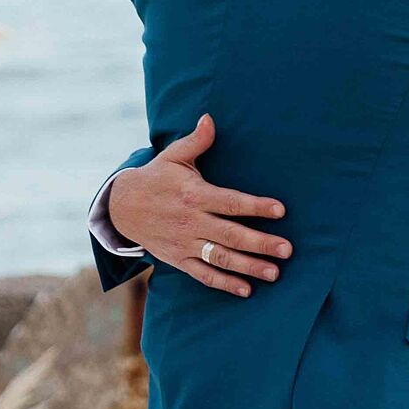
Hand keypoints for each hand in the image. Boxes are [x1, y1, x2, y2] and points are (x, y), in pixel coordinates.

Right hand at [107, 115, 290, 297]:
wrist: (121, 207)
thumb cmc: (155, 178)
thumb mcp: (173, 156)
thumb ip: (196, 141)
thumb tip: (210, 118)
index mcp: (194, 195)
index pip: (230, 202)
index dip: (255, 206)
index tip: (280, 210)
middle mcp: (191, 221)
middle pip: (230, 234)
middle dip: (260, 243)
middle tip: (287, 250)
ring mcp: (185, 243)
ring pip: (220, 258)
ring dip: (248, 267)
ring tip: (274, 273)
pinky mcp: (178, 259)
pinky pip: (203, 274)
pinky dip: (224, 284)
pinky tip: (246, 290)